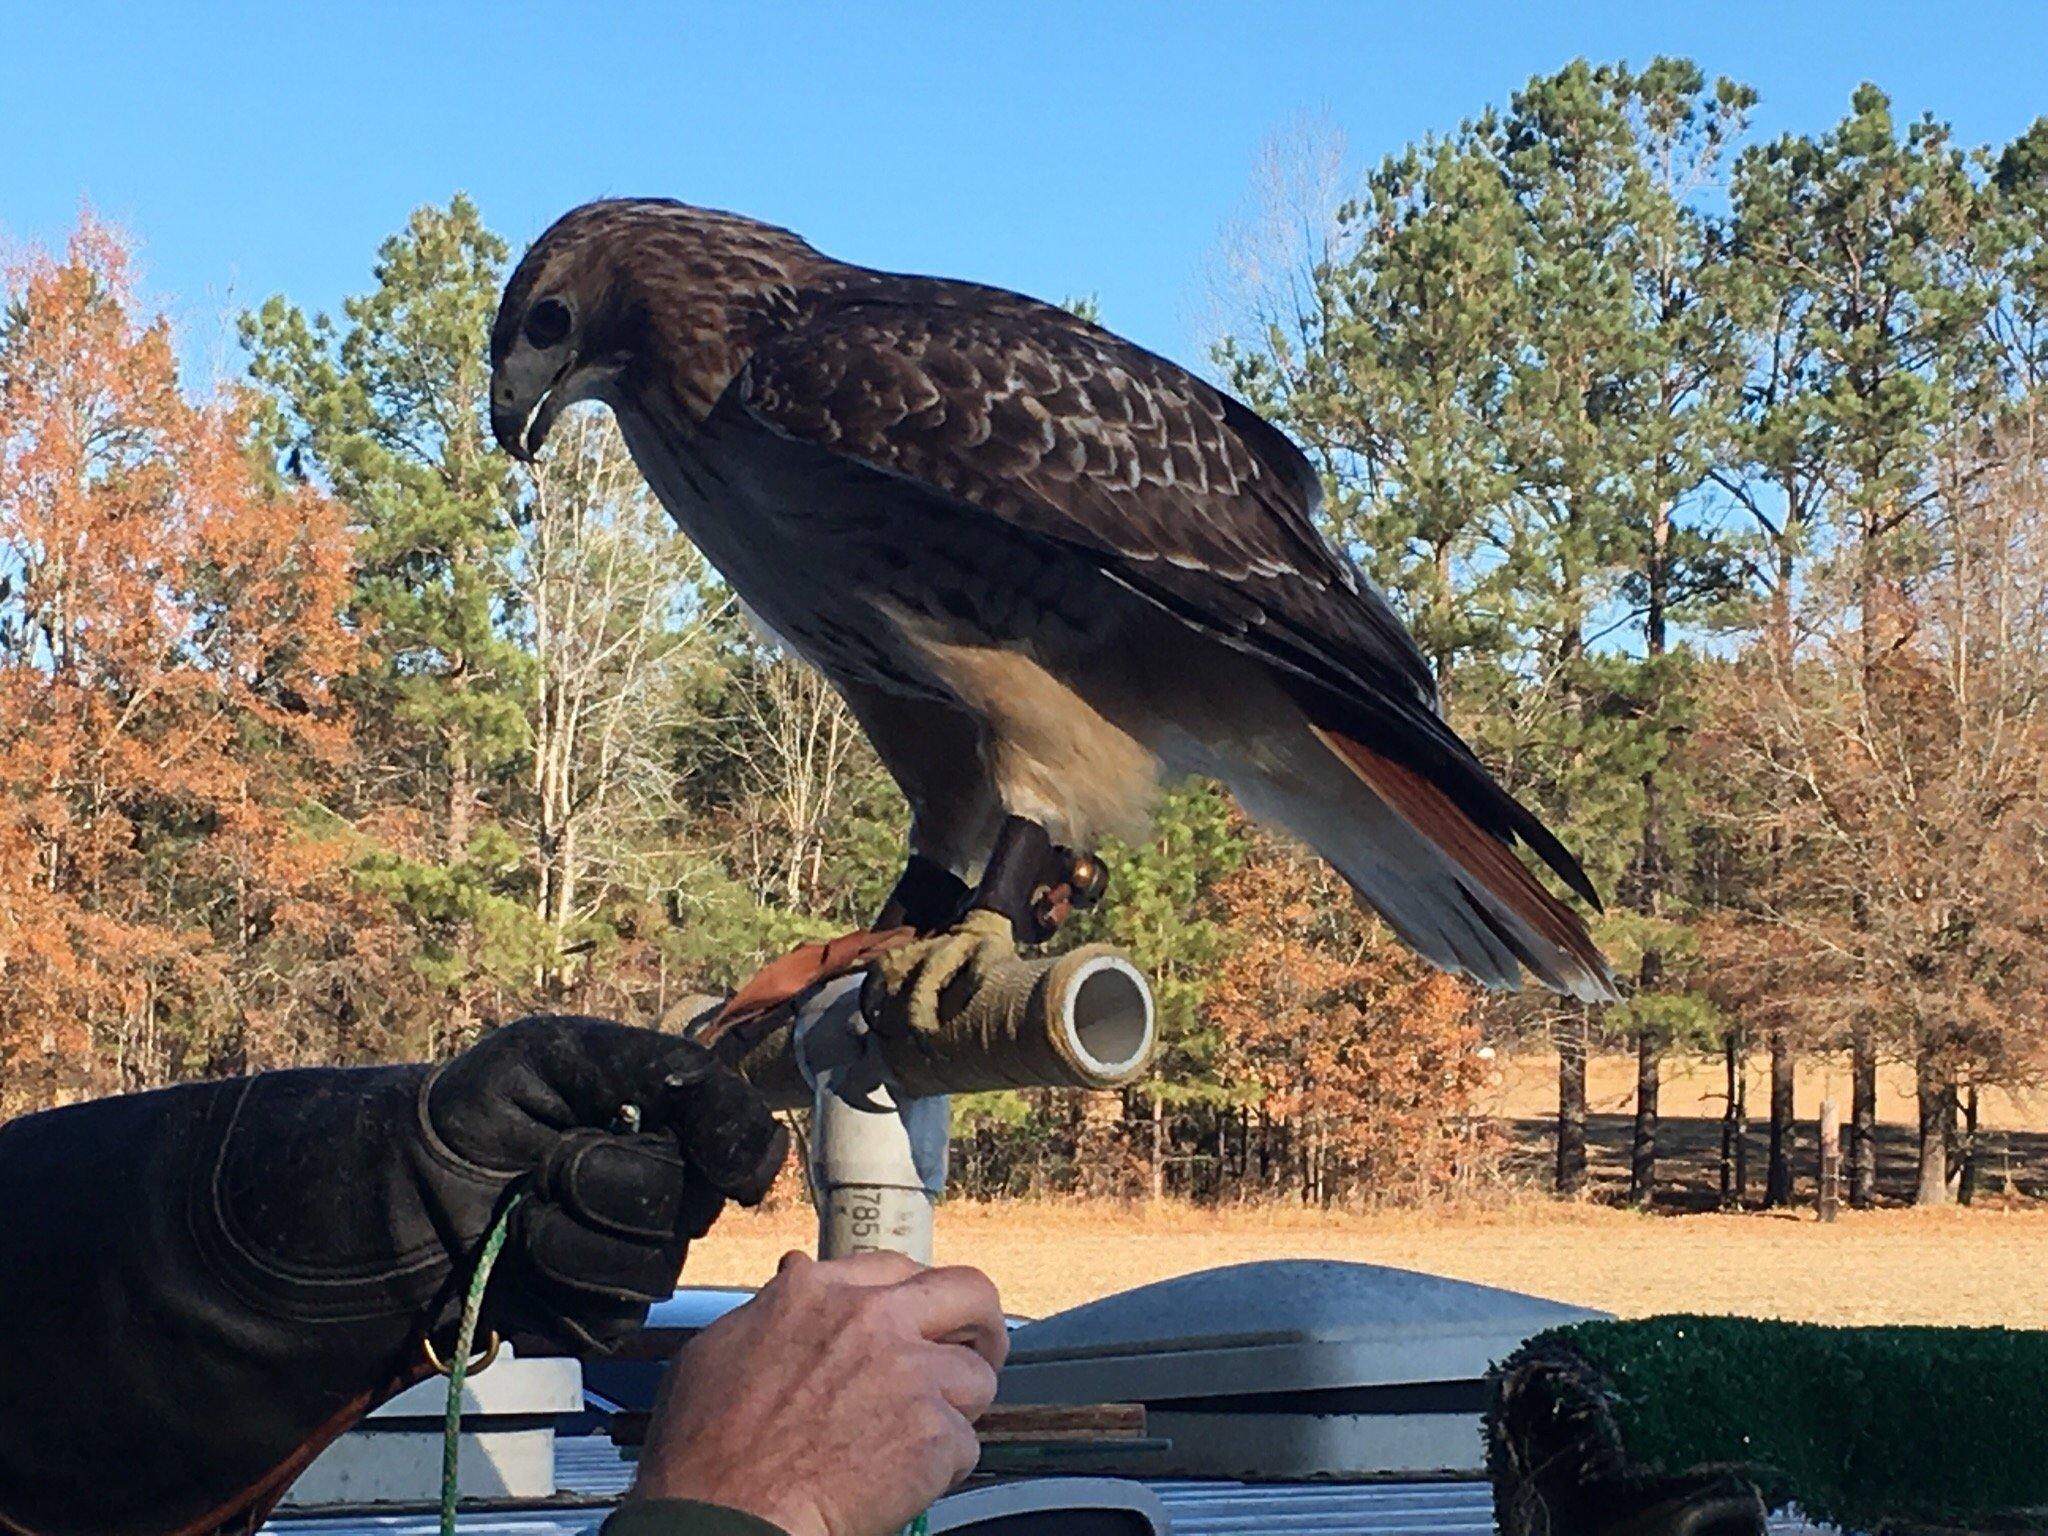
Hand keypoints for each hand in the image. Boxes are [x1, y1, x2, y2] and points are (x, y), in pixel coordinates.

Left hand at [428, 1015, 790, 1349]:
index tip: (655, 1127)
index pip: (747, 1148)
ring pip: (650, 1269)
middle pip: (687, 1207)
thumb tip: (758, 1166)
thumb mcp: (572, 1052)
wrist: (401, 1181)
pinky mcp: (600, 1321)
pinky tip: (519, 1262)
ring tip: (524, 1210)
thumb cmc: (489, 1104)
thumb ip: (677, 1076)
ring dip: (566, 1236)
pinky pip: (609, 1319)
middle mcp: (677, 1200)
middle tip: (545, 1160)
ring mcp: (642, 1265)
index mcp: (682, 1129)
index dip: (717, 1148)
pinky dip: (551, 1289)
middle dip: (600, 1177)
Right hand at [628, 1251, 1008, 1535]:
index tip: (919, 1322)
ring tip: (918, 1441)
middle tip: (975, 1353)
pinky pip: (965, 1445)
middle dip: (981, 1324)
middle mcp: (873, 1319)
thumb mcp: (721, 1347)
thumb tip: (795, 1272)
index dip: (915, 1298)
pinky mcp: (934, 1433)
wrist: (724, 1517)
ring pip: (977, 1377)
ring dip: (955, 1411)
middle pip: (969, 1291)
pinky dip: (940, 1470)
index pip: (898, 1268)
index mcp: (819, 1292)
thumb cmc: (707, 1450)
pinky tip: (901, 1482)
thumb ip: (774, 1305)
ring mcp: (910, 1373)